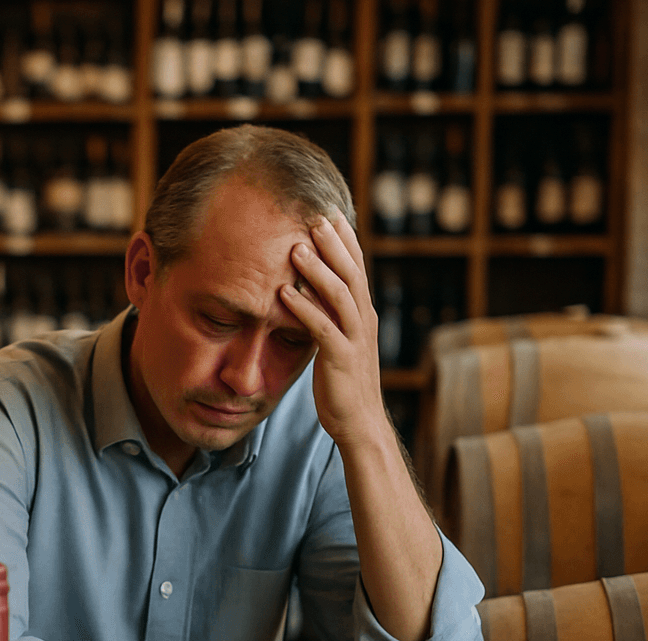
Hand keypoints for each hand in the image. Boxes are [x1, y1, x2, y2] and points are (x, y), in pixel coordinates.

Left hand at [278, 211, 387, 448]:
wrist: (359, 421)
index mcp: (364, 313)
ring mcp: (355, 339)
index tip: (330, 212)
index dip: (346, 240)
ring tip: (296, 248)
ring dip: (317, 270)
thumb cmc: (344, 381)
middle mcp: (364, 320)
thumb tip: (307, 288)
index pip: (357, 268)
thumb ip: (329, 314)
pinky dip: (303, 309)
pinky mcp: (341, 359)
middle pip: (351, 273)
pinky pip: (322, 329)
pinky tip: (283, 294)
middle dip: (334, 244)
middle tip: (314, 217)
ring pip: (340, 296)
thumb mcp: (338, 340)